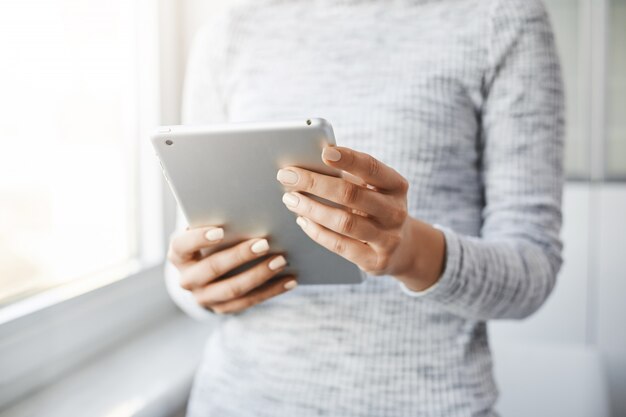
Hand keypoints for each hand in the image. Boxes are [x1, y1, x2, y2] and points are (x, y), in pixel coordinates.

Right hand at [168, 227, 296, 313]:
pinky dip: (272, 290)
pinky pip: (249, 302)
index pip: (182, 246)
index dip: (199, 238)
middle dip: (239, 256)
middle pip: (212, 268)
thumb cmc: (210, 242)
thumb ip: (215, 221)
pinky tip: (290, 280)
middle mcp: (187, 279)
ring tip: (281, 261)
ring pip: (233, 289)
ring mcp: (204, 298)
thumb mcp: (206, 230)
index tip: (220, 230)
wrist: (205, 274)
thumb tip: (242, 205)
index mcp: (178, 255)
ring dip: (260, 275)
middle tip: (264, 243)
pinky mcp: (222, 309)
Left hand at [277, 146, 444, 290]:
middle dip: (315, 183)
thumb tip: (306, 165)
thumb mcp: (372, 190)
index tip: (324, 152)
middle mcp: (395, 211)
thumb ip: (349, 177)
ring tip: (290, 199)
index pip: (372, 168)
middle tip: (287, 176)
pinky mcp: (376, 260)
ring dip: (312, 208)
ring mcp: (388, 238)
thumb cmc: (375, 208)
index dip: (349, 159)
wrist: (402, 248)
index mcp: (396, 186)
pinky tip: (302, 220)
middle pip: (351, 194)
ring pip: (344, 222)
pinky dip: (317, 232)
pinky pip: (340, 245)